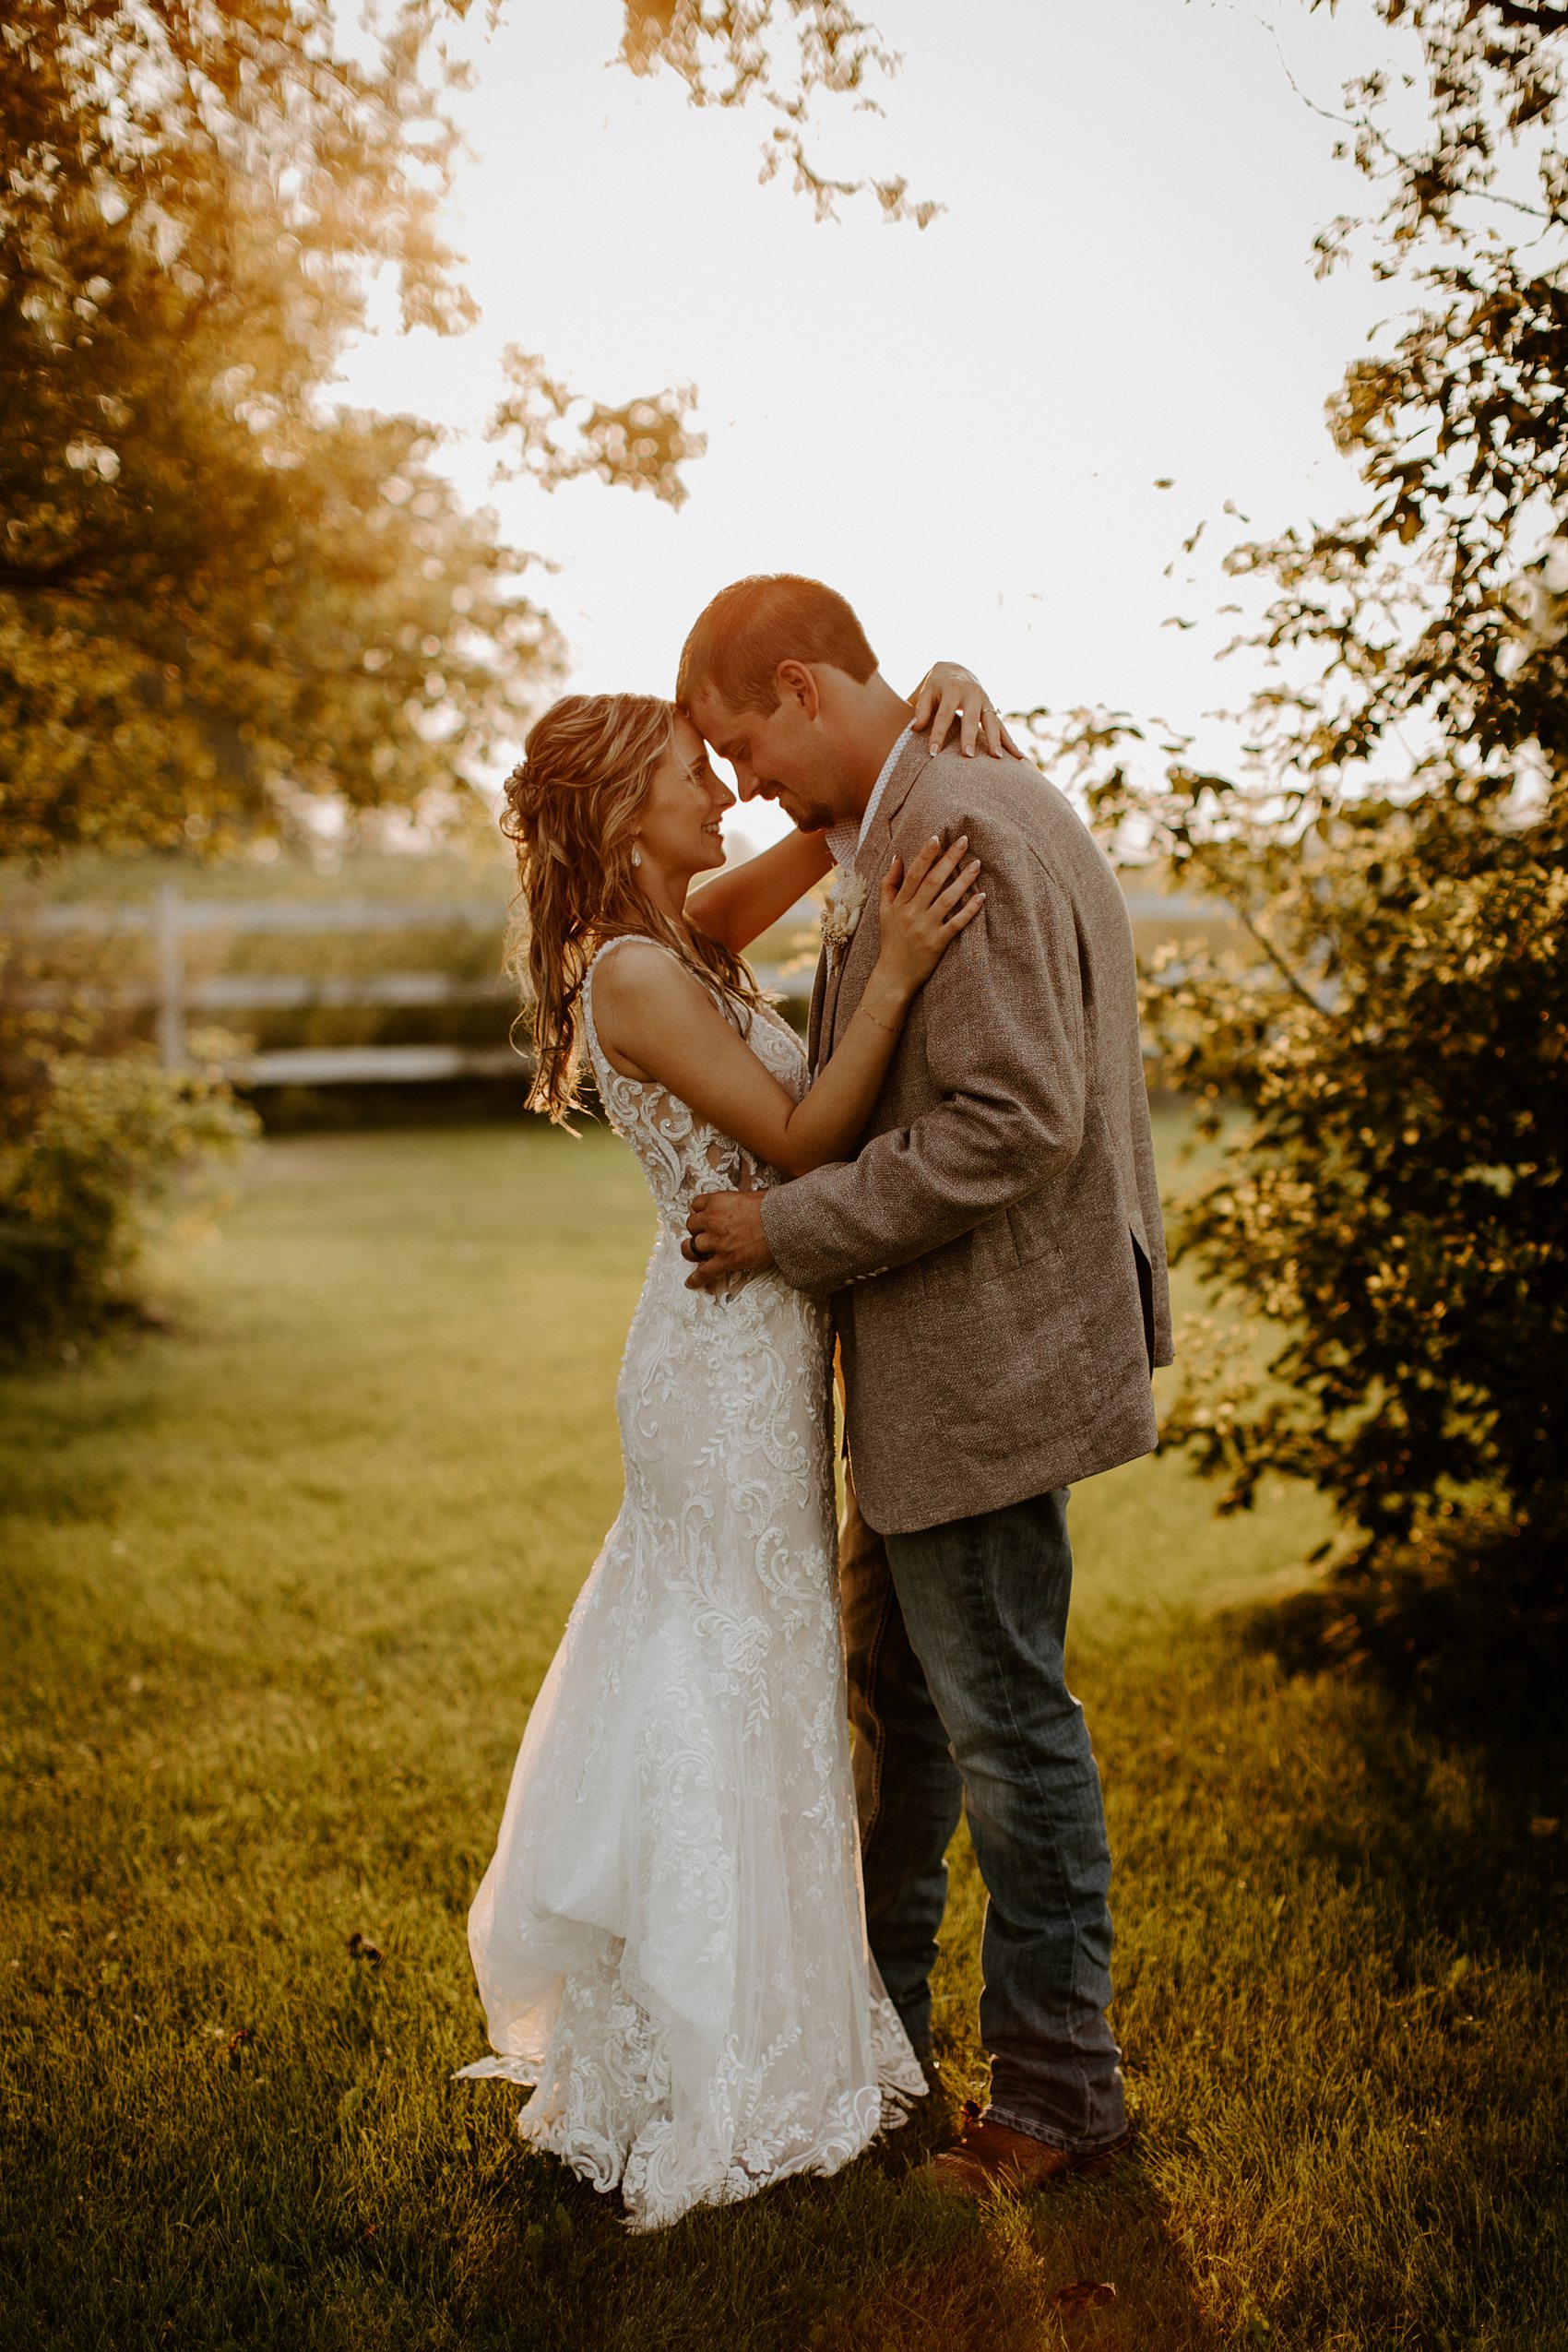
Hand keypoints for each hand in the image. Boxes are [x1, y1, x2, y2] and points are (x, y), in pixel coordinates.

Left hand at [683, 1190, 774, 1291]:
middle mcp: (712, 1220)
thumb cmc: (773, 1207)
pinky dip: (696, 1278)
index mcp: (718, 1201)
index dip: (700, 1211)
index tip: (704, 1215)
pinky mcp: (726, 1259)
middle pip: (692, 1225)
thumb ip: (736, 1202)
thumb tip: (740, 1207)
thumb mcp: (750, 1196)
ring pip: (692, 1247)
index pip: (696, 1204)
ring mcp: (717, 1241)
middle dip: (697, 1230)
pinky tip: (691, 1283)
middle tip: (705, 1234)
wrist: (784, 1223)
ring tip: (694, 1254)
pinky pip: (704, 1272)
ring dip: (693, 1250)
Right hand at [871, 833, 984, 998]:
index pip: (913, 874)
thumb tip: (897, 857)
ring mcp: (925, 928)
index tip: (937, 837)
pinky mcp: (937, 943)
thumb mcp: (883, 911)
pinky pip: (956, 923)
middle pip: (932, 882)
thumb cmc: (891, 940)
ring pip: (947, 899)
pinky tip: (982, 897)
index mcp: (899, 904)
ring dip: (963, 881)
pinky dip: (969, 910)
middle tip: (965, 841)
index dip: (925, 855)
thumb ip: (889, 884)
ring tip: (977, 864)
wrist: (894, 975)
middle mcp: (911, 913)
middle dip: (949, 860)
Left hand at [910, 662, 1023, 759]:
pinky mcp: (992, 710)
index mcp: (953, 689)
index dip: (938, 734)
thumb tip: (916, 729)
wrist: (955, 671)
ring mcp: (986, 701)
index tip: (933, 752)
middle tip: (968, 756)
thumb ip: (921, 710)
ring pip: (992, 721)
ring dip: (995, 740)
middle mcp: (973, 694)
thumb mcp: (926, 692)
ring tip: (998, 758)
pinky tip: (1018, 757)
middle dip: (970, 737)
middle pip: (971, 718)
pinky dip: (1009, 742)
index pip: (944, 715)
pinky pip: (1002, 727)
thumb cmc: (937, 687)